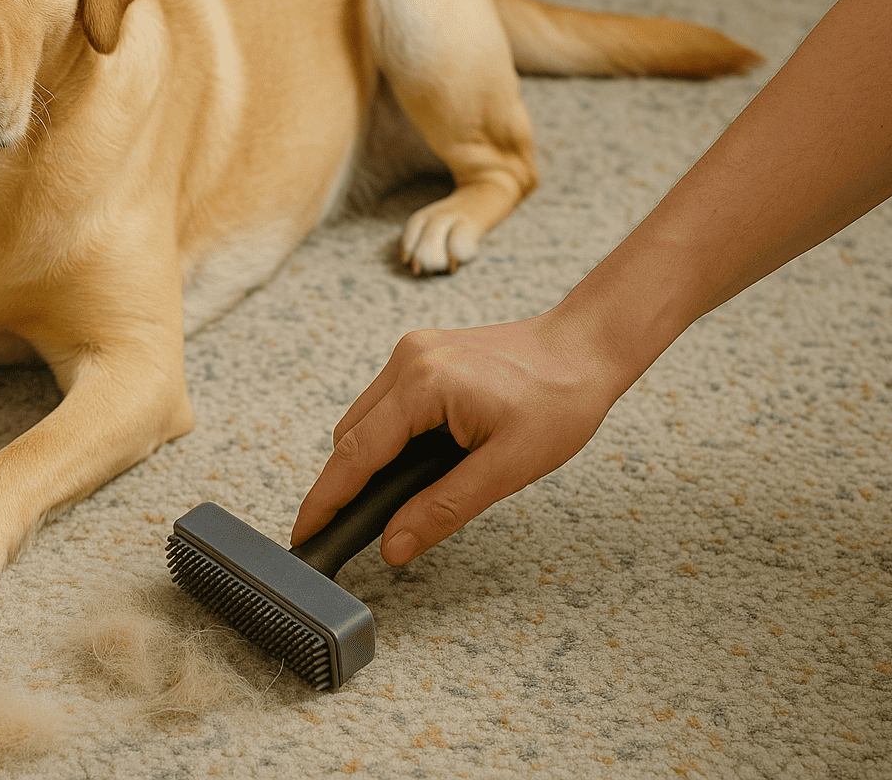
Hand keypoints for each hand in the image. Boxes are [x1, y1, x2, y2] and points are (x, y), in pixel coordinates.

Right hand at [291, 310, 624, 563]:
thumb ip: (443, 509)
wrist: (587, 345)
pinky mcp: (421, 354)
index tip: (304, 533)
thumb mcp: (508, 468)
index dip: (325, 500)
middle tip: (344, 531)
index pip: (355, 454)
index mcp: (423, 384)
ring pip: (364, 419)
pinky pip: (384, 404)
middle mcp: (407, 360)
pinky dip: (385, 437)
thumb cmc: (560, 400)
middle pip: (350, 436)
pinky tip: (406, 463)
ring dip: (366, 460)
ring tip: (382, 502)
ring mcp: (411, 352)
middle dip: (343, 485)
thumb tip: (393, 545)